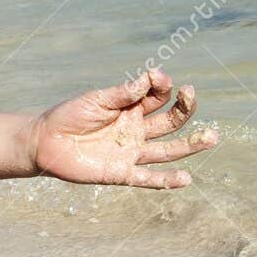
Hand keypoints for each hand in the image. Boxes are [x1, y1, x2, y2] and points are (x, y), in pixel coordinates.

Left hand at [27, 69, 218, 188]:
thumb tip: (152, 76)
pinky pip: (147, 178)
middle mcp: (136, 130)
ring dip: (190, 145)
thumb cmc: (69, 115)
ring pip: (167, 150)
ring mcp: (131, 152)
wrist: (44, 141)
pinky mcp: (121, 172)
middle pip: (170, 121)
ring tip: (212, 137)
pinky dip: (166, 180)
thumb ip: (123, 92)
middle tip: (190, 94)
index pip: (158, 97)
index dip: (162, 85)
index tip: (157, 77)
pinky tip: (185, 179)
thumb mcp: (97, 99)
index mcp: (131, 108)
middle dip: (184, 108)